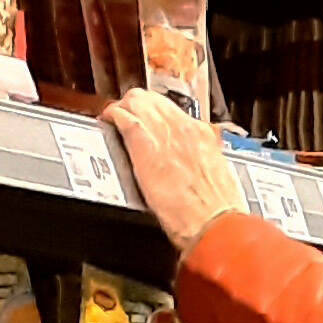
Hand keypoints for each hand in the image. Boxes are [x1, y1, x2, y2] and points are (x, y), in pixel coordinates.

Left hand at [107, 90, 246, 258]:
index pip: (173, 110)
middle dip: (137, 106)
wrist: (212, 222)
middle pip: (153, 100)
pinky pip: (124, 117)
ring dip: (124, 108)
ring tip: (114, 118)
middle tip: (125, 116)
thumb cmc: (216, 211)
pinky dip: (113, 116)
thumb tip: (195, 170)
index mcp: (202, 136)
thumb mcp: (215, 179)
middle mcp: (183, 128)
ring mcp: (163, 134)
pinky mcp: (144, 145)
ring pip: (137, 102)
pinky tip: (107, 120)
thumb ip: (202, 167)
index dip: (156, 113)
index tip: (149, 121)